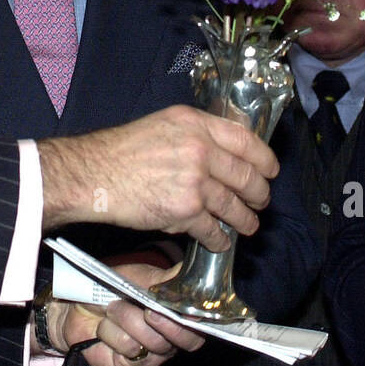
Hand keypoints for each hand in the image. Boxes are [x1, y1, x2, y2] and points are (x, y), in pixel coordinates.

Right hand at [38, 104, 277, 250]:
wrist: (94, 173)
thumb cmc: (121, 151)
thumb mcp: (163, 125)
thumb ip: (195, 134)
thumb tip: (225, 152)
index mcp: (195, 124)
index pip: (246, 140)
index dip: (264, 159)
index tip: (270, 170)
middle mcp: (200, 149)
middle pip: (247, 176)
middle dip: (259, 194)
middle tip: (260, 201)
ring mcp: (195, 181)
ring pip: (234, 206)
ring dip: (244, 220)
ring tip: (248, 226)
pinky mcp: (185, 211)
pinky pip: (213, 230)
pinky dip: (219, 239)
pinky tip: (219, 241)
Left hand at [47, 262, 205, 365]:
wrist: (77, 304)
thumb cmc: (113, 288)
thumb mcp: (143, 277)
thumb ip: (172, 279)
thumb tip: (197, 271)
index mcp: (179, 316)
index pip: (202, 326)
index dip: (197, 320)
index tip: (187, 310)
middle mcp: (170, 339)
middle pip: (186, 339)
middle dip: (165, 321)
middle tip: (147, 307)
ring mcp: (152, 354)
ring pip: (153, 342)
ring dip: (128, 319)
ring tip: (112, 308)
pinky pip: (130, 350)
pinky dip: (113, 332)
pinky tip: (104, 326)